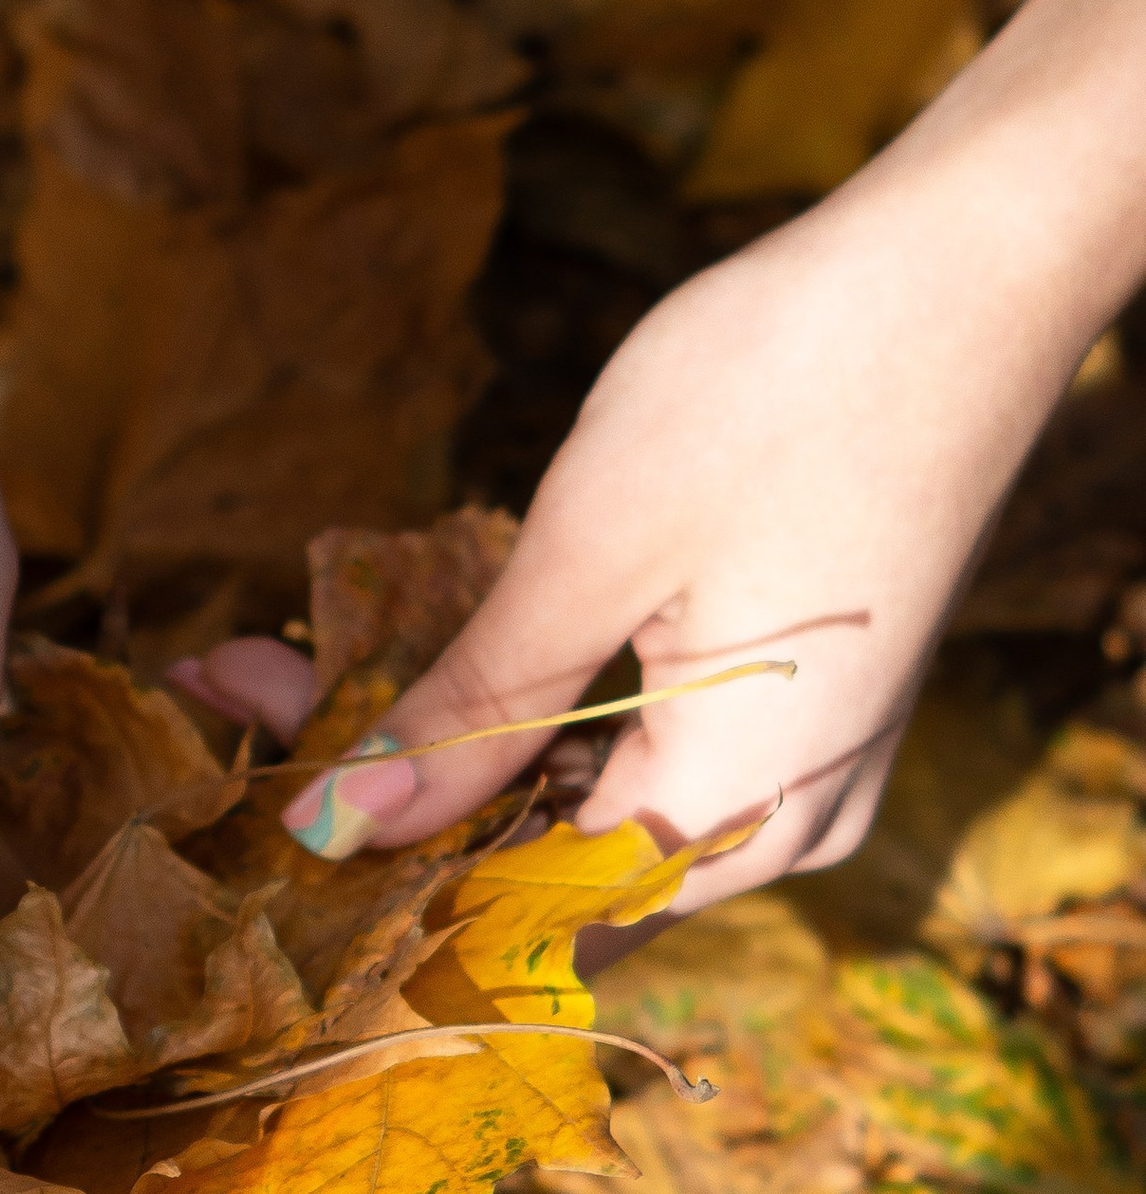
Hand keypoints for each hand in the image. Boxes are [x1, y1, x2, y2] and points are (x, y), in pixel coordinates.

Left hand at [179, 0, 1145, 917]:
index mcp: (731, 813)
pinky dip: (529, 708)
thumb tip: (339, 829)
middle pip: (539, 864)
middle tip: (227, 697)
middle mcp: (782, 825)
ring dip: (438, 743)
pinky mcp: (802, 702)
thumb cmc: (783, 390)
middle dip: (376, 792)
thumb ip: (470, 711)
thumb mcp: (589, 552)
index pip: (514, 923)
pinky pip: (645, 751)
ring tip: (280, 666)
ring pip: (585, 803)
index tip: (230, 817)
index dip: (362, 883)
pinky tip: (419, 650)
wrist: (965, 269)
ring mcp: (804, 767)